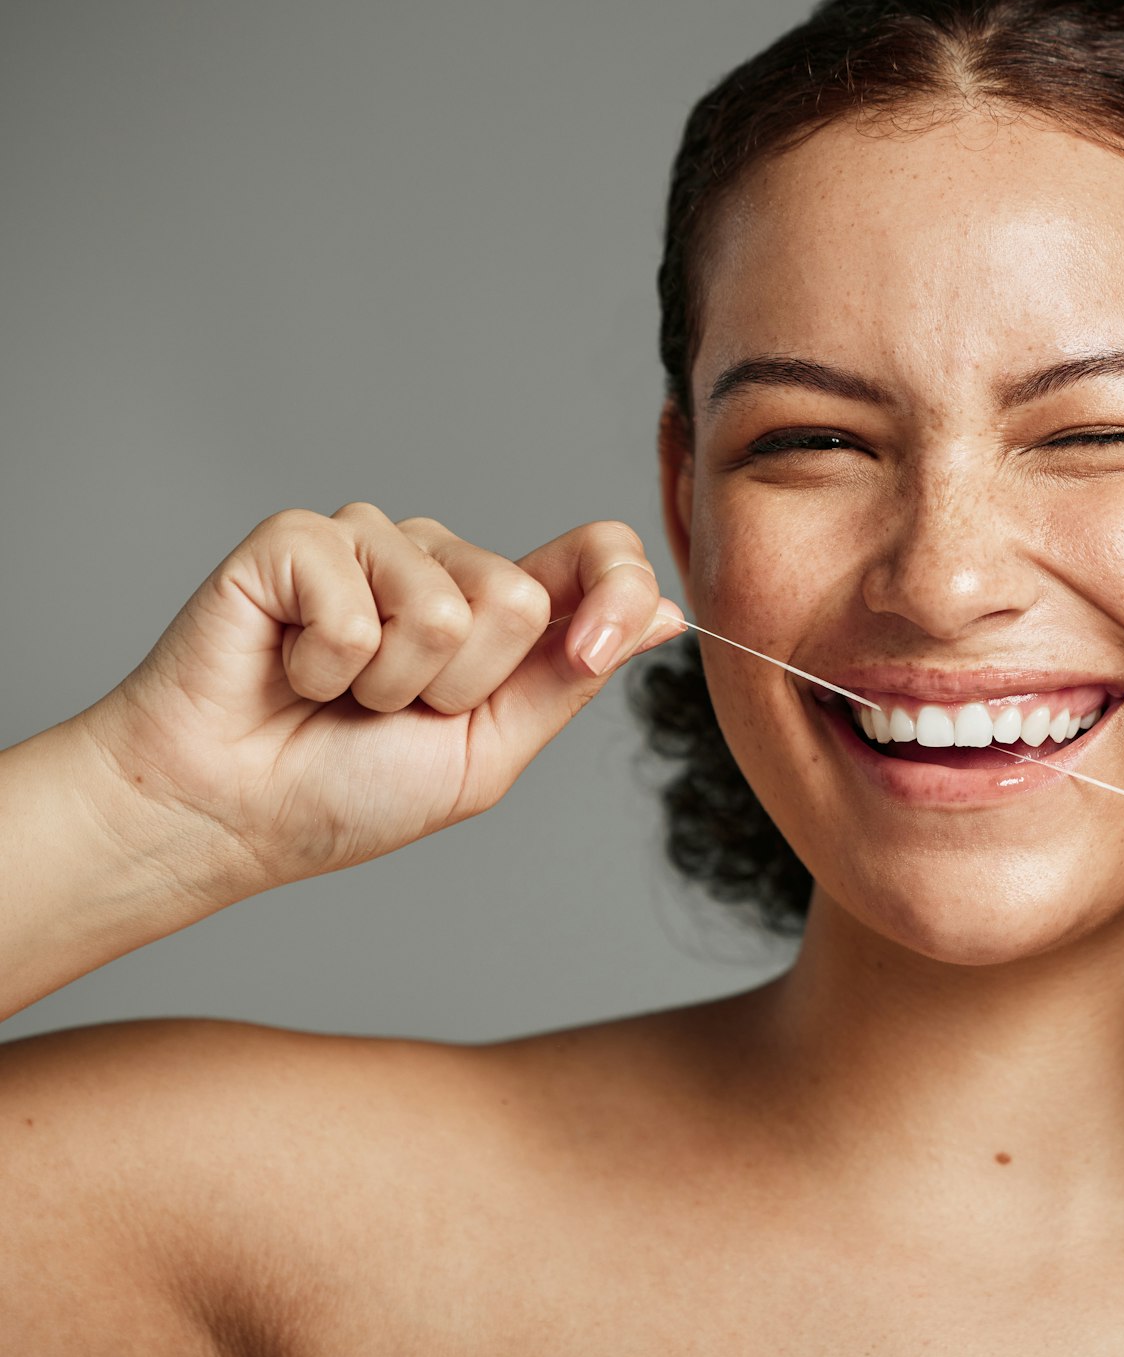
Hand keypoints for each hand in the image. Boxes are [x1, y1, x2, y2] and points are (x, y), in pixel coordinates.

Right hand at [69, 503, 684, 901]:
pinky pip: (358, 598)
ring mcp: (369, 542)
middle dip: (460, 687)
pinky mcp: (298, 540)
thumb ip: (570, 677)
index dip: (616, 585)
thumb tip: (661, 613)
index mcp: (498, 611)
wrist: (228, 816)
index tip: (590, 651)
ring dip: (390, 683)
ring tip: (337, 695)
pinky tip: (293, 669)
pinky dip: (327, 663)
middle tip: (390, 712)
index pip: (596, 550)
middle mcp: (440, 562)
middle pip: (520, 596)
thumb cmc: (345, 792)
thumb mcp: (488, 752)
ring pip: (446, 602)